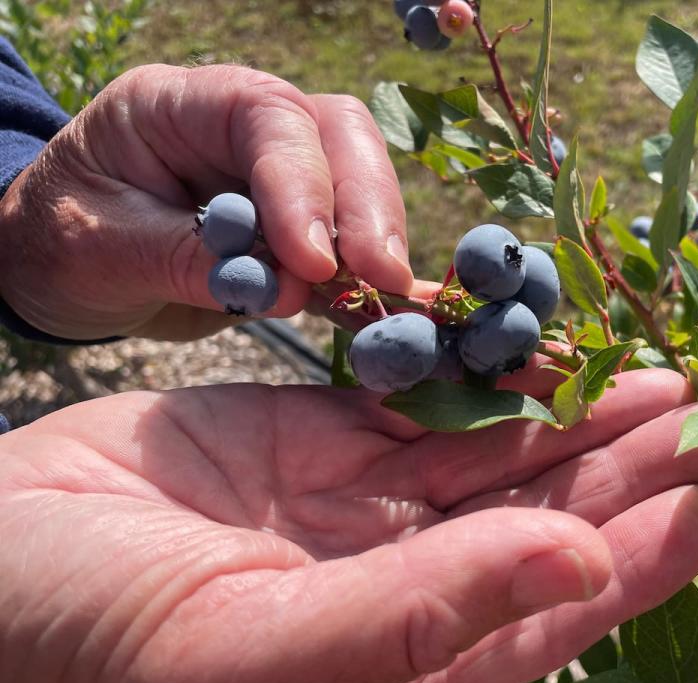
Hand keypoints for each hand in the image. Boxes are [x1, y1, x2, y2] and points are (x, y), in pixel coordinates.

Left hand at [0, 63, 412, 340]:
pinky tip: (384, 310)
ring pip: (358, 182)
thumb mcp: (99, 249)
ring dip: (376, 242)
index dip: (302, 183)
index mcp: (178, 105)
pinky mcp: (293, 228)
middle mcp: (240, 127)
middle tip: (381, 277)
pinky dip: (368, 278)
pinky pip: (347, 243)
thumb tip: (285, 287)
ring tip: (384, 299)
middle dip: (366, 206)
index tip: (315, 262)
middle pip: (336, 136)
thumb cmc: (60, 244)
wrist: (61, 271)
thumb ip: (187, 259)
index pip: (267, 116)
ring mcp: (275, 175)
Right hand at [0, 368, 697, 682]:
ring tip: (654, 380)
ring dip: (570, 415)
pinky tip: (541, 351)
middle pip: (535, 522)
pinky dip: (481, 376)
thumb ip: (419, 618)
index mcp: (395, 672)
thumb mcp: (249, 655)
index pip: (543, 612)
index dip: (634, 556)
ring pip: (491, 456)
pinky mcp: (314, 440)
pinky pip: (418, 401)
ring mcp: (355, 509)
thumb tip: (580, 562)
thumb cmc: (84, 648)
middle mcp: (393, 589)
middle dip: (624, 470)